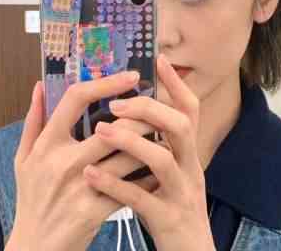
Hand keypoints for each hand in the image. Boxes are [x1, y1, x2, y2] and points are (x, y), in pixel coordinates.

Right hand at [6, 71, 158, 250]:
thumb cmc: (31, 198)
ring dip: (151, 143)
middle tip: (159, 107)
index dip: (105, 83)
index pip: (77, 99)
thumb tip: (41, 86)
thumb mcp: (23, 158)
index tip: (130, 75)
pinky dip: (149, 176)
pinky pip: (132, 187)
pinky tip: (158, 168)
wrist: (34, 247)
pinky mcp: (94, 211)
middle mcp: (63, 161)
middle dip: (142, 115)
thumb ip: (33, 120)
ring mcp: (80, 186)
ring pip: (128, 156)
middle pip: (114, 127)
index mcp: (47, 143)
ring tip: (165, 133)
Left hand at [82, 54, 215, 250]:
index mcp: (188, 153)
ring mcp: (181, 193)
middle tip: (117, 102)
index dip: (177, 84)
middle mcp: (190, 168)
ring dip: (130, 141)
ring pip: (163, 159)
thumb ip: (159, 144)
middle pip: (181, 126)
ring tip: (100, 131)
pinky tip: (90, 175)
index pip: (190, 110)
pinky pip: (141, 198)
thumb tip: (135, 116)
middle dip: (149, 109)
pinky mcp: (168, 219)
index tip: (159, 60)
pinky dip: (114, 184)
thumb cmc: (171, 205)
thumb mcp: (172, 172)